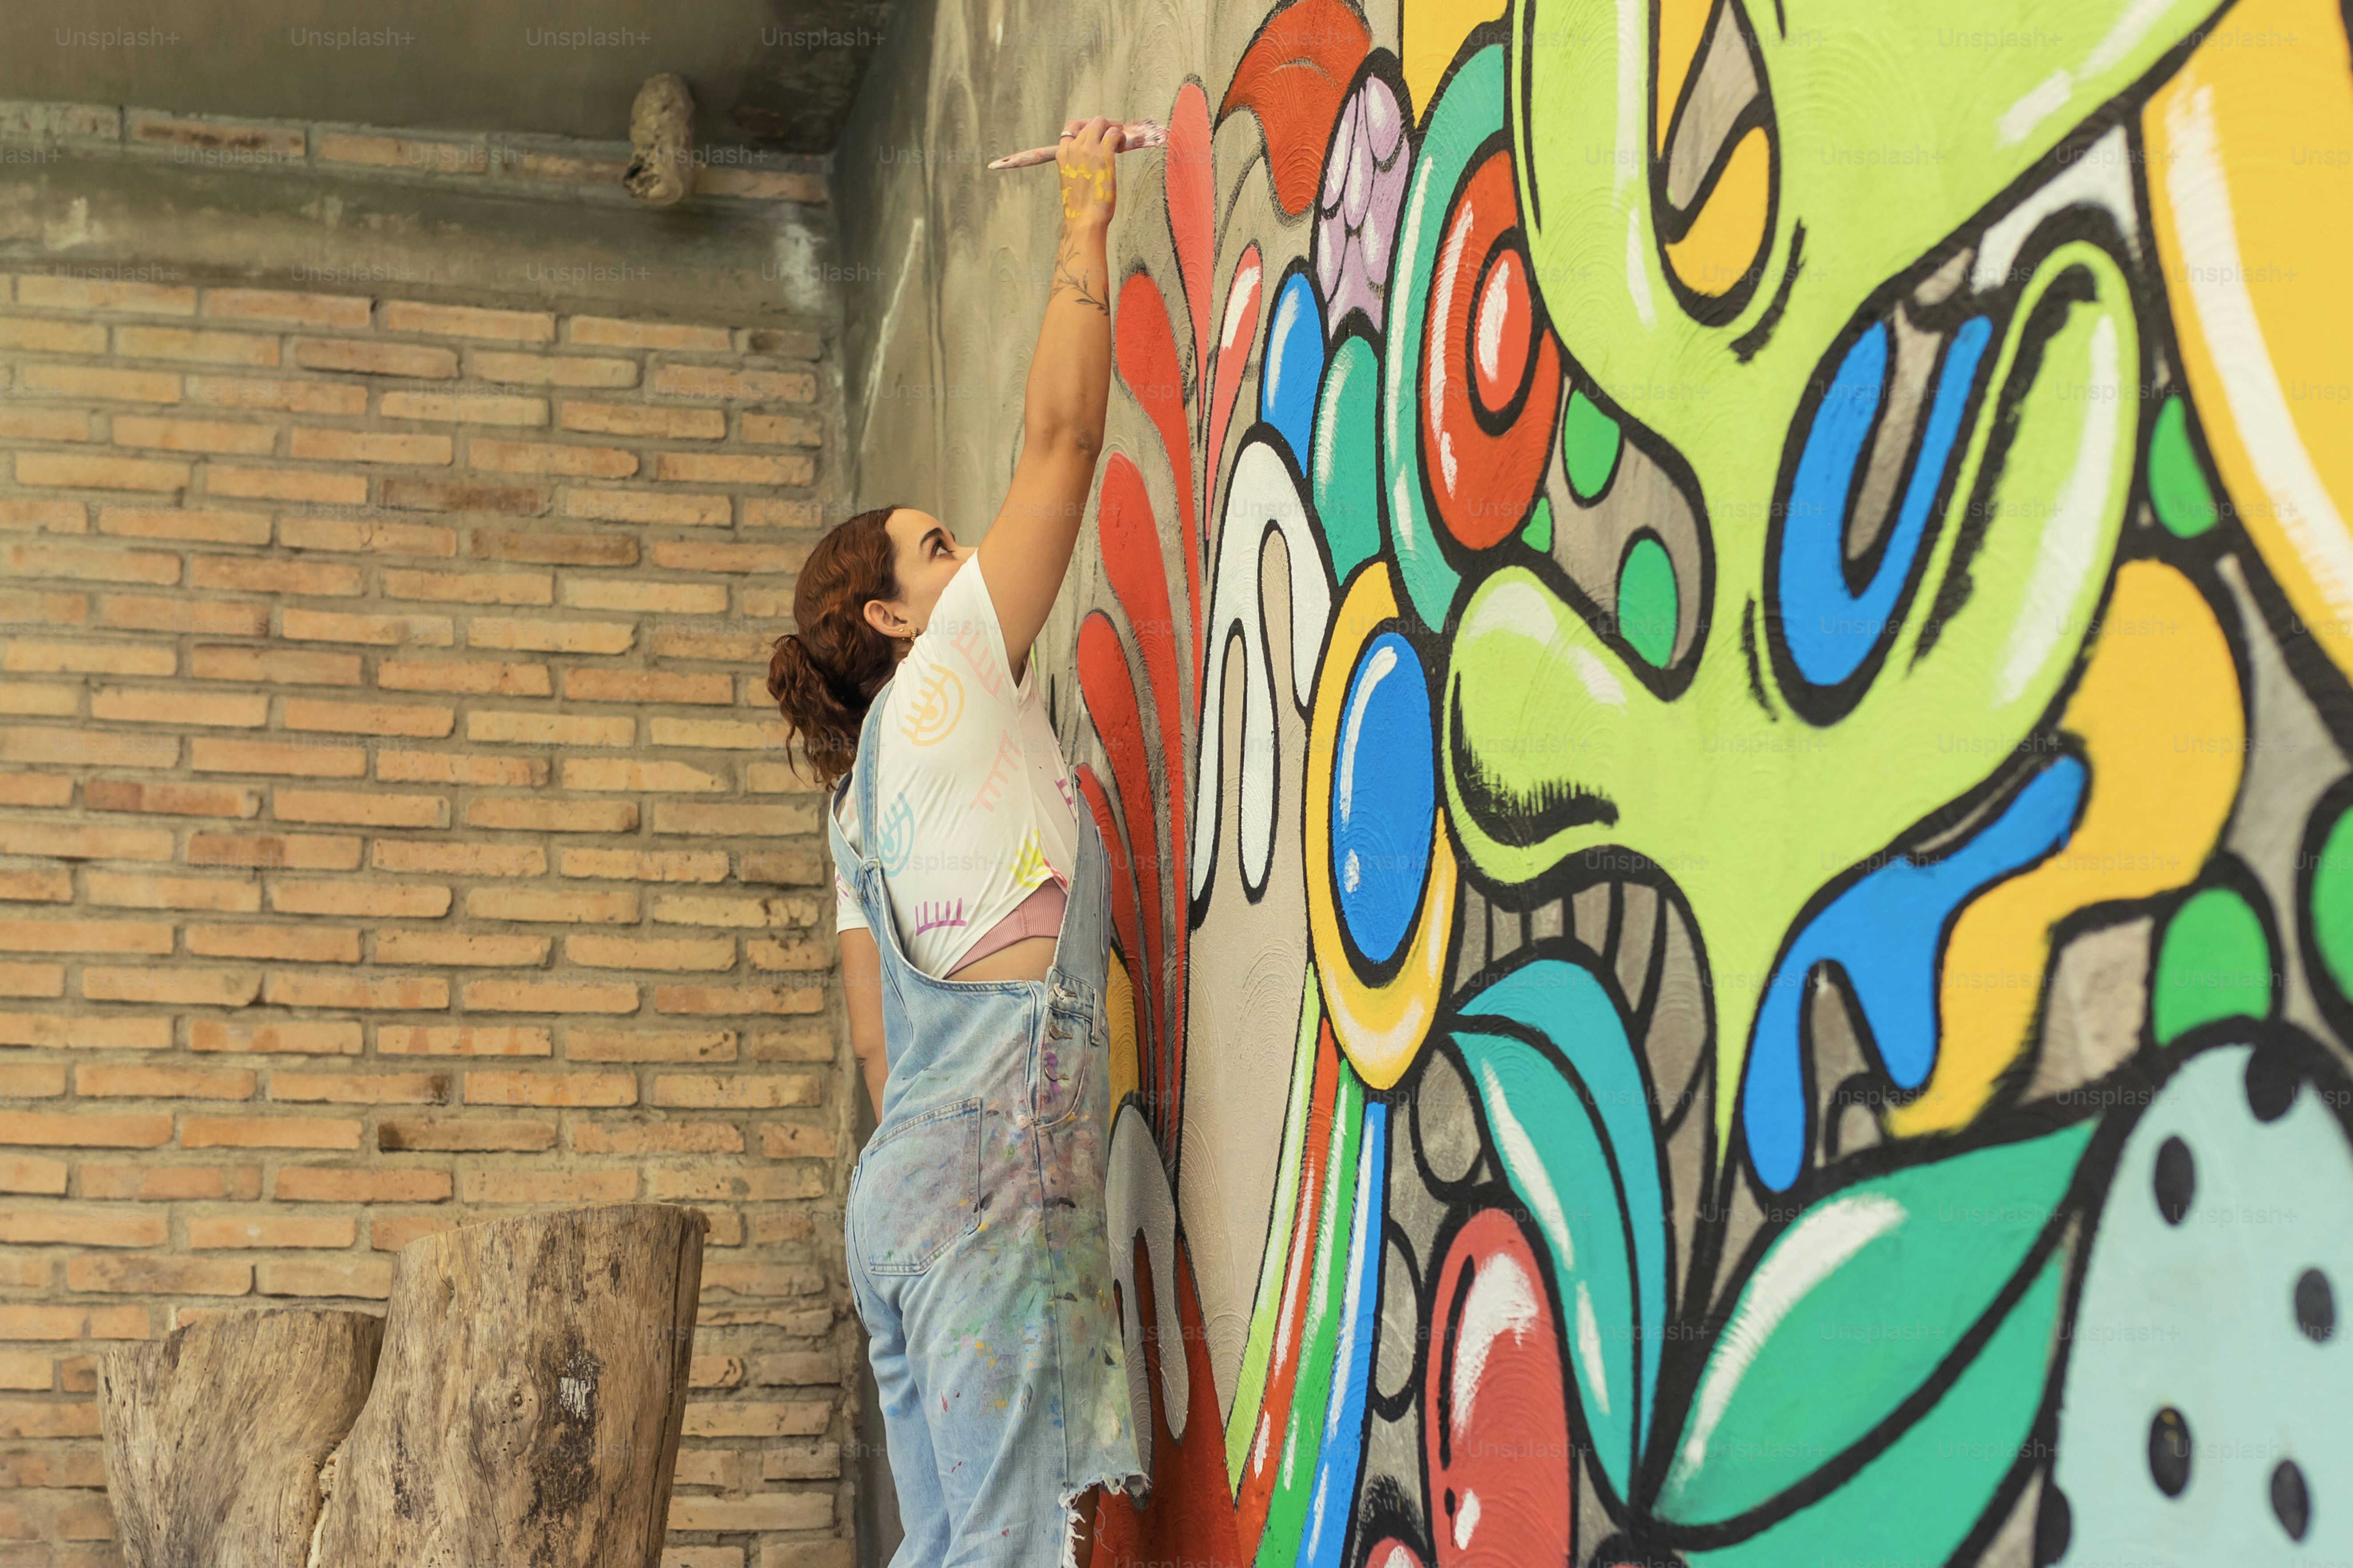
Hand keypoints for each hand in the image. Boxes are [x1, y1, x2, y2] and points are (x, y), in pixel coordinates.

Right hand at [1055, 116, 1121, 232]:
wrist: (1084, 218)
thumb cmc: (1080, 205)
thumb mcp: (1072, 179)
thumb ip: (1078, 164)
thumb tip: (1093, 157)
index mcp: (1062, 153)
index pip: (1072, 128)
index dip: (1087, 127)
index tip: (1097, 134)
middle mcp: (1073, 147)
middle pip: (1089, 123)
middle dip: (1103, 126)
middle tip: (1114, 135)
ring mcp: (1087, 149)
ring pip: (1102, 123)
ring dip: (1113, 128)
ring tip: (1119, 142)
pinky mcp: (1103, 154)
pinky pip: (1114, 133)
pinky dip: (1121, 136)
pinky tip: (1122, 148)